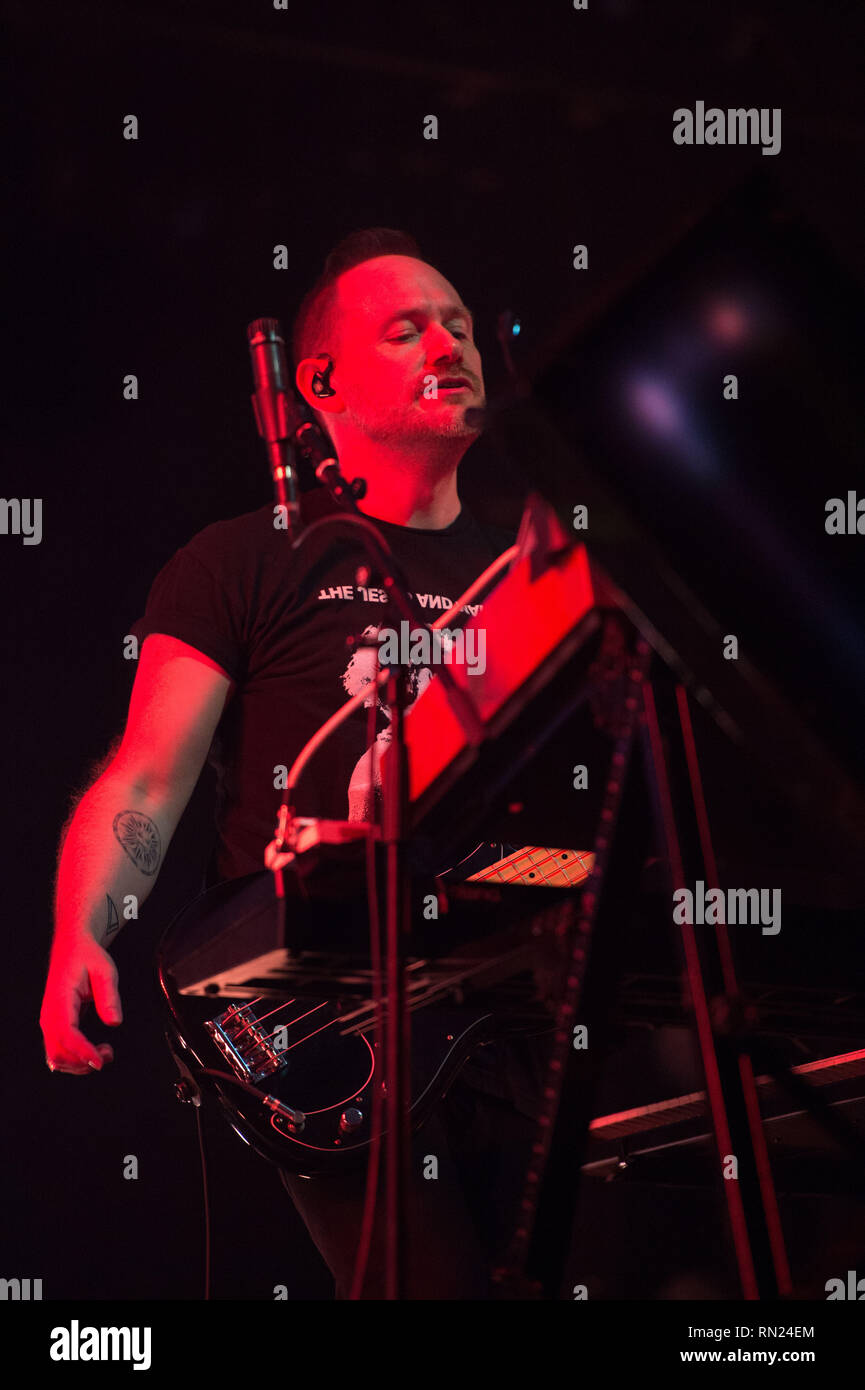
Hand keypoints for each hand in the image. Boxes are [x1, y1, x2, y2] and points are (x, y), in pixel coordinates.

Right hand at [40, 934, 122, 1074]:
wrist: (72, 949)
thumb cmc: (88, 958)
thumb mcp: (105, 970)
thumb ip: (109, 996)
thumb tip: (114, 1022)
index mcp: (60, 1000)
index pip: (67, 1033)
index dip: (82, 1051)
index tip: (99, 1061)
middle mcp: (49, 1015)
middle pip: (58, 1052)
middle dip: (83, 1061)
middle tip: (109, 1053)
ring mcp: (49, 1022)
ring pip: (56, 1057)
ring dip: (79, 1063)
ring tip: (104, 1052)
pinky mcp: (54, 1026)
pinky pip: (58, 1051)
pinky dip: (74, 1059)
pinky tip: (92, 1053)